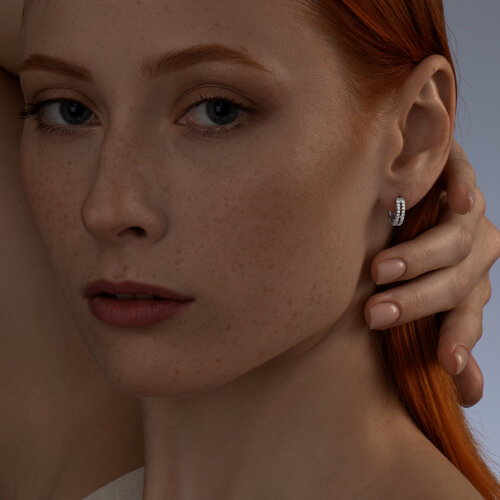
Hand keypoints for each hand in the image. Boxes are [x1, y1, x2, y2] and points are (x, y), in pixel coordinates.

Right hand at [365, 138, 499, 407]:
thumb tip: (470, 394)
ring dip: (420, 258)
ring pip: (457, 238)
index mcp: (467, 282)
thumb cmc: (403, 253)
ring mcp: (466, 210)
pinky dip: (462, 188)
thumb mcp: (417, 296)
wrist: (401, 194)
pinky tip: (455, 199)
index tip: (444, 364)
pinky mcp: (453, 172)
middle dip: (417, 302)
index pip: (468, 315)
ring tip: (380, 271)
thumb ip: (437, 333)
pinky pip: (464, 178)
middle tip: (375, 315)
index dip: (458, 338)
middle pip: (458, 281)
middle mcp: (473, 249)